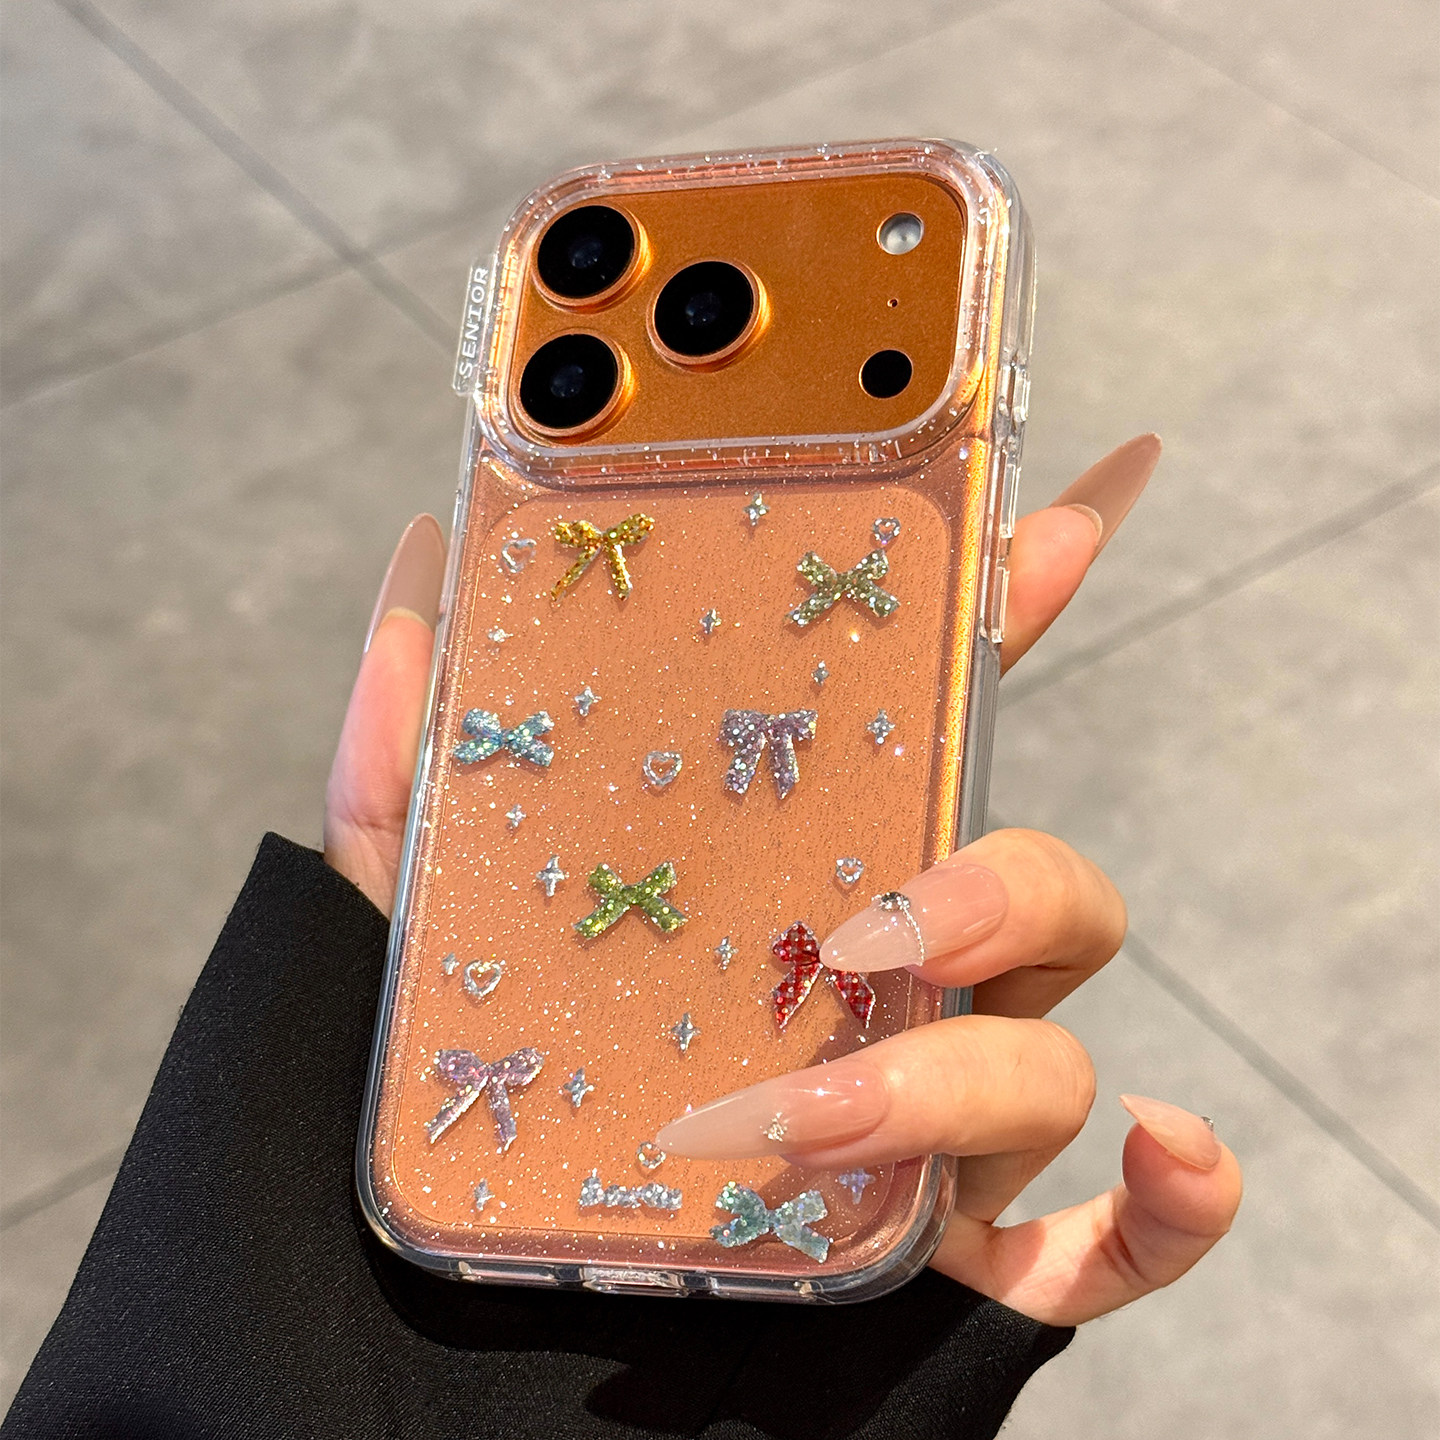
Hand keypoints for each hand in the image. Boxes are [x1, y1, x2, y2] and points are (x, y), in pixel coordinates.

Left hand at [324, 435, 1240, 1327]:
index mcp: (809, 887)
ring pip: (1047, 1064)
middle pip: (1039, 900)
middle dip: (996, 894)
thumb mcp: (422, 924)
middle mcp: (901, 1000)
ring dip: (957, 1082)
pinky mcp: (958, 1272)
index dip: (1008, 625)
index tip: (1058, 527)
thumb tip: (414, 586)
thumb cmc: (480, 1099)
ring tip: (793, 1119)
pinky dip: (1171, 1207)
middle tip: (868, 932)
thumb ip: (411, 768)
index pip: (934, 734)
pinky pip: (1115, 1251)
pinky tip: (1166, 1151)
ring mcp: (939, 1132)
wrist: (463, 1330)